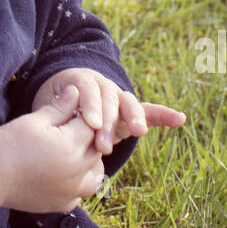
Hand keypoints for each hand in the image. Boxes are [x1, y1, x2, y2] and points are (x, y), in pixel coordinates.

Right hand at [0, 85, 107, 213]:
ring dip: (90, 163)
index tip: (72, 113)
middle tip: (70, 131)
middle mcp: (77, 171)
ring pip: (95, 175)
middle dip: (87, 138)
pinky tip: (65, 175)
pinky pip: (81, 194)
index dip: (82, 116)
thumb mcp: (36, 120)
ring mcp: (71, 191)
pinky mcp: (62, 204)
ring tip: (73, 154)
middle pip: (96, 149)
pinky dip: (78, 184)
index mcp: (72, 146)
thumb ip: (60, 107)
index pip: (91, 126)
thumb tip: (76, 91)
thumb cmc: (12, 143)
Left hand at [31, 68, 185, 154]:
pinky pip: (148, 111)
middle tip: (102, 145)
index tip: (91, 124)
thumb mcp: (46, 107)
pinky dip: (163, 115)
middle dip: (108, 122)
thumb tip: (51, 115)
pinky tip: (180, 119)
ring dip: (134, 118)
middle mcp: (102, 86)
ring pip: (127, 104)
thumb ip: (52, 110)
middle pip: (109, 100)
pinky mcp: (130, 111)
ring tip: (139, 132)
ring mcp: (118, 97)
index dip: (90, 106)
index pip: (87, 91)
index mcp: (80, 82)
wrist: (66, 98)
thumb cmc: (53, 107)